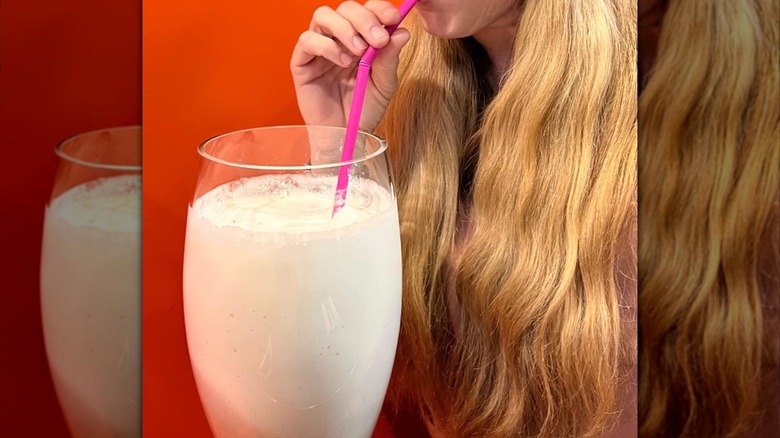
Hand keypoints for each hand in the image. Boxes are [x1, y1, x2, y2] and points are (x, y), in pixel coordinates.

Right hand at [291, 1, 411, 131]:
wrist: (346, 135)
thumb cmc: (363, 109)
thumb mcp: (384, 84)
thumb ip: (390, 58)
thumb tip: (401, 31)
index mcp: (361, 38)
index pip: (367, 10)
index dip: (379, 8)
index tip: (394, 18)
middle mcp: (339, 39)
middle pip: (345, 8)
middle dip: (365, 19)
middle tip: (378, 39)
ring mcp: (319, 49)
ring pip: (323, 16)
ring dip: (345, 29)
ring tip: (359, 52)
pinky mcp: (302, 63)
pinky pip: (307, 40)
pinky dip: (326, 46)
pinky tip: (342, 62)